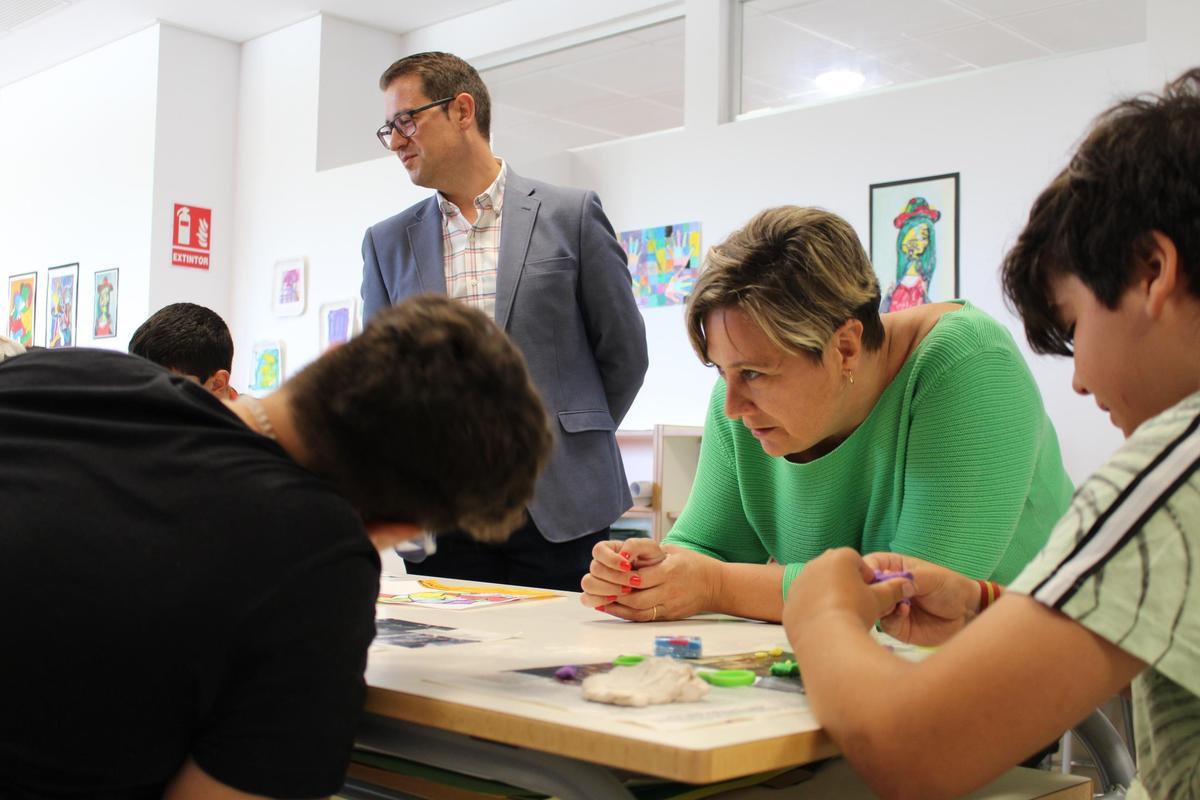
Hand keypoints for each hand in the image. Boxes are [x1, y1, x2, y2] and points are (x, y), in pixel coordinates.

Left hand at [579, 538, 719, 621]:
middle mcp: (670, 591)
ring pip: (638, 611)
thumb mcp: (672, 550)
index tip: (608, 572)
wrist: (715, 585)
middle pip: (637, 598)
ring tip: (599, 597)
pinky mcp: (668, 616)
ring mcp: (669, 606)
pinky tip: (609, 607)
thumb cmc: (691, 563)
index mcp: (671, 571)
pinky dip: (623, 614)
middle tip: (597, 587)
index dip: (621, 577)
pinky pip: (642, 618)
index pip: (641, 578)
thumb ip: (648, 551)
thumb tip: (621, 553)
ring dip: (616, 605)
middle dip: (614, 594)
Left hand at [782, 549, 914, 642]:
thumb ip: (893, 589)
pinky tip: (825, 625)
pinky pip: (805, 602)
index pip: (857, 561)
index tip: (870, 594)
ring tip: (841, 617)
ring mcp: (799, 582)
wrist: (825, 637)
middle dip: (846, 584)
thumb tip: (907, 583)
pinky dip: (813, 610)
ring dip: (828, 596)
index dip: (866, 577)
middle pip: (835, 571)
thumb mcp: (879, 600)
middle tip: (856, 605)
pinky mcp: (790, 601)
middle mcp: (816, 563)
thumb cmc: (855, 611)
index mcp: (840, 557)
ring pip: (818, 586)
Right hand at [863, 552, 979, 645]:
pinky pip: (886, 623)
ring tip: (897, 602)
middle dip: (871, 591)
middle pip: (867, 588)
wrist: (967, 613)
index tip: (870, 576)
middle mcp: (889, 588)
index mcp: (893, 568)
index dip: (865, 570)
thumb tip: (886, 581)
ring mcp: (892, 607)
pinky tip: (904, 612)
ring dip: (882, 605)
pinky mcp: (898, 626)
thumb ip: (909, 578)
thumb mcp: (930, 577)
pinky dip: (892, 618)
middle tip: (882, 592)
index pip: (870, 565)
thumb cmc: (950, 587)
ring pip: (874, 607)